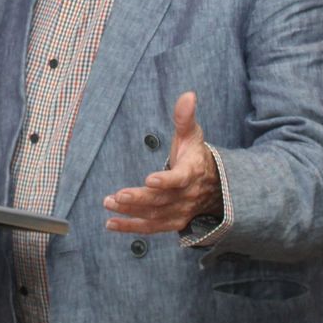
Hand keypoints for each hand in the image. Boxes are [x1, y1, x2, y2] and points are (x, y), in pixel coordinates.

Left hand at [103, 92, 221, 232]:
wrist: (213, 185)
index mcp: (192, 172)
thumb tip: (188, 95)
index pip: (181, 179)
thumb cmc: (196, 155)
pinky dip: (130, 227)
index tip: (149, 179)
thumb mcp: (192, 134)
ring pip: (154, 215)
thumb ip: (185, 117)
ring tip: (109, 203)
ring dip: (131, 211)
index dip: (166, 181)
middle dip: (139, 199)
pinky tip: (111, 223)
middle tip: (117, 196)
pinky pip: (150, 228)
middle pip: (162, 200)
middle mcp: (187, 195)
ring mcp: (180, 211)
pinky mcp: (171, 222)